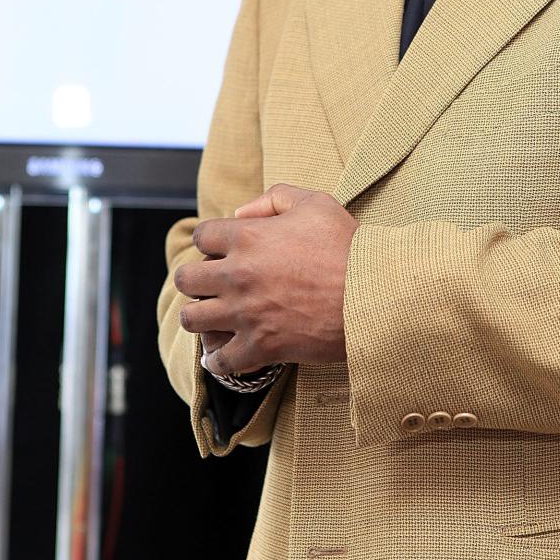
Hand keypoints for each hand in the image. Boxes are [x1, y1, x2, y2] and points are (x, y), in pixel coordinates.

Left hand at [174, 184, 357, 376]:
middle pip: (187, 279)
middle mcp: (237, 275)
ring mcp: (245, 313)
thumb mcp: (316, 203)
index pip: (201, 236)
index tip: (223, 251)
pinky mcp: (260, 347)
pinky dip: (219, 360)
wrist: (373, 292)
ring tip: (214, 317)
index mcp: (247, 237)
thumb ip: (274, 198)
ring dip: (200, 317)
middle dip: (196, 280)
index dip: (210, 242)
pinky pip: (220, 360)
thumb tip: (240, 214)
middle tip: (212, 285)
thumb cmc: (347, 246)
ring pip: (192, 319)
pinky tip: (225, 354)